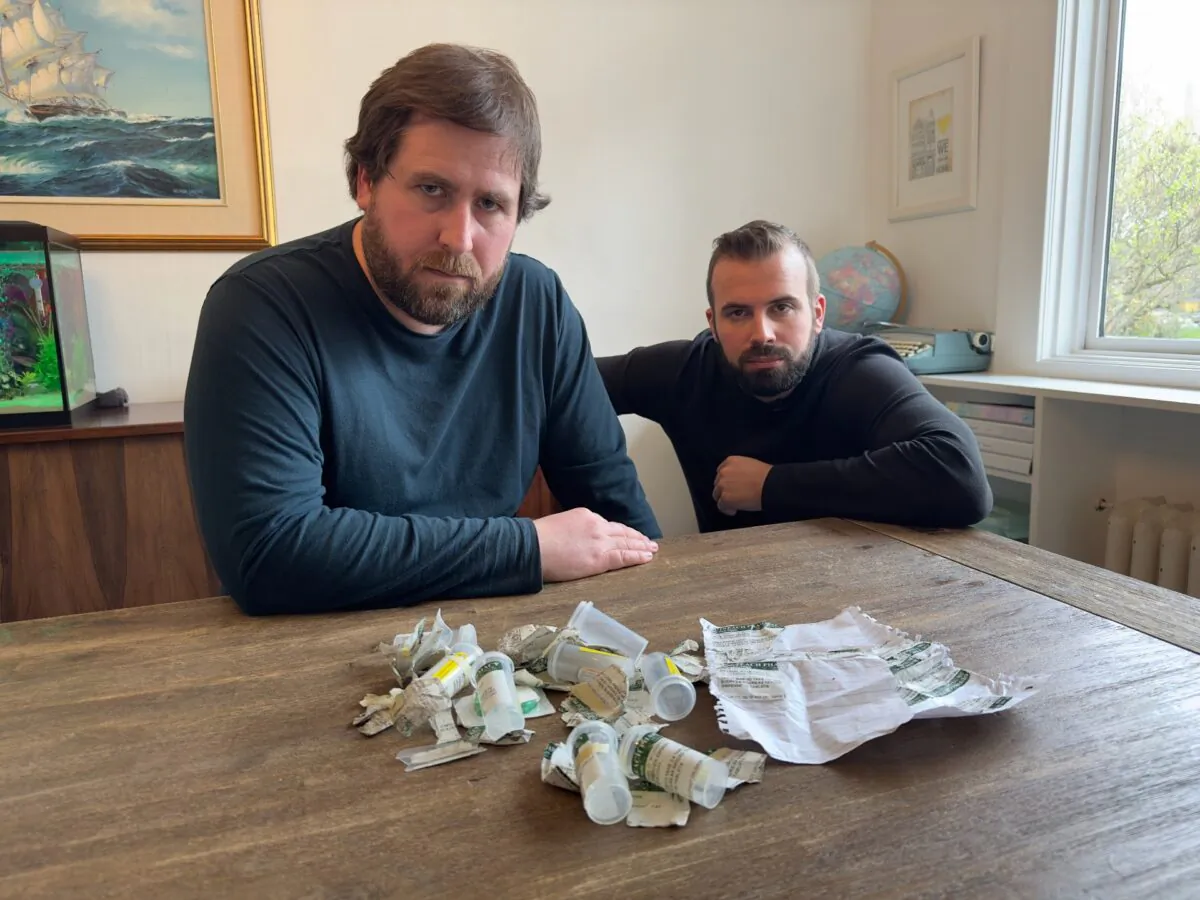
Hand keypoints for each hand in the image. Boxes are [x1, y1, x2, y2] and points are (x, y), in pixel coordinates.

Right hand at [533, 507, 658, 582]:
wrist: (532, 546)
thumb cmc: (537, 539)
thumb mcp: (559, 525)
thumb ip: (574, 530)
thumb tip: (577, 540)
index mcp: (586, 515)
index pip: (608, 525)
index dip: (621, 532)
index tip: (628, 535)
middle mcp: (597, 525)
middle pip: (622, 532)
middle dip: (636, 537)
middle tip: (649, 542)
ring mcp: (600, 541)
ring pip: (626, 544)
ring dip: (641, 546)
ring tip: (652, 549)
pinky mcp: (600, 558)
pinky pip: (624, 557)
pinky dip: (637, 556)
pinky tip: (646, 557)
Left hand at [713, 456, 771, 515]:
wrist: (771, 485)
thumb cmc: (767, 477)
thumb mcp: (750, 465)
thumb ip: (739, 471)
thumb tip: (737, 481)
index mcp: (730, 461)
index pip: (721, 472)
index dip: (726, 481)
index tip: (732, 487)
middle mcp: (724, 472)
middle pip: (718, 484)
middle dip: (725, 490)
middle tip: (735, 497)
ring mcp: (723, 485)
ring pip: (717, 495)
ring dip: (725, 500)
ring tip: (736, 504)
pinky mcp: (725, 498)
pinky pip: (721, 506)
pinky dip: (727, 510)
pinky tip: (735, 510)